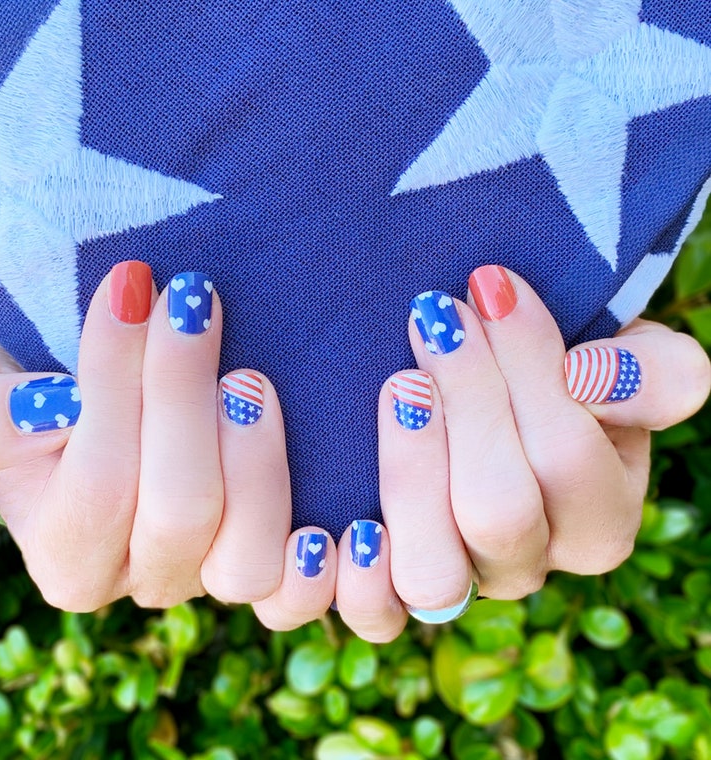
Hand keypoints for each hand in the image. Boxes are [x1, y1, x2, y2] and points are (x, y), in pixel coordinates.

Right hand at [0, 262, 336, 620]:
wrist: (120, 409)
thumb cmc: (52, 400)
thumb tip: (54, 410)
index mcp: (69, 554)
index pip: (100, 485)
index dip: (117, 385)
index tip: (133, 287)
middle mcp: (145, 578)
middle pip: (179, 512)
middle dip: (185, 396)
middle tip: (195, 305)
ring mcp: (212, 579)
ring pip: (244, 558)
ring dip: (257, 461)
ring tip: (250, 380)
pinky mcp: (273, 575)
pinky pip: (299, 596)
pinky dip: (317, 561)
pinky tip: (327, 497)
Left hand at [328, 266, 709, 641]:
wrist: (479, 392)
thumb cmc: (550, 372)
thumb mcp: (625, 361)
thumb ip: (651, 374)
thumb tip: (591, 375)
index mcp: (597, 520)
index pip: (569, 462)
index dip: (529, 371)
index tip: (489, 287)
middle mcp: (526, 564)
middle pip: (499, 511)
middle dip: (466, 402)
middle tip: (434, 320)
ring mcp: (457, 583)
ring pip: (434, 571)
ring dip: (410, 471)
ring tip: (400, 385)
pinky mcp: (390, 594)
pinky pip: (372, 613)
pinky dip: (350, 574)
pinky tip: (338, 502)